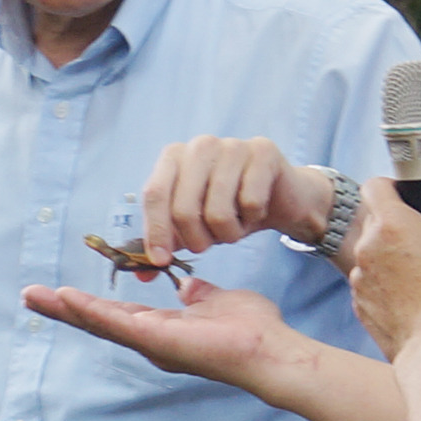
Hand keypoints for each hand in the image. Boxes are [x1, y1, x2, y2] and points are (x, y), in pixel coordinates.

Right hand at [23, 277, 305, 393]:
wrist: (270, 350)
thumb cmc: (252, 330)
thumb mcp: (218, 301)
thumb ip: (198, 296)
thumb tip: (187, 286)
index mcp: (162, 329)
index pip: (117, 314)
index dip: (88, 304)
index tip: (60, 292)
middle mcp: (151, 341)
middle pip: (97, 322)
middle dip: (63, 309)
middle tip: (29, 296)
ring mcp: (152, 344)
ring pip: (100, 325)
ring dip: (66, 310)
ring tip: (34, 297)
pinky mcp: (158, 342)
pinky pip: (118, 324)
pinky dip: (92, 311)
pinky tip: (67, 299)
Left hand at [143, 136, 335, 256]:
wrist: (278, 196)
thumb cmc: (228, 209)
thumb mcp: (192, 227)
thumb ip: (167, 245)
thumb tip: (142, 275)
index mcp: (174, 156)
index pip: (154, 194)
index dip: (156, 231)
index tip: (161, 261)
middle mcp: (200, 145)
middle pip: (183, 209)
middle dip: (196, 240)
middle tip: (207, 246)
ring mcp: (232, 145)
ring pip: (218, 212)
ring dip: (227, 233)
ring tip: (234, 227)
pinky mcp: (263, 152)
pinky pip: (251, 203)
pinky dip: (253, 219)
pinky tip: (255, 211)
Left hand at [345, 182, 420, 360]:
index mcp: (392, 224)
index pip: (375, 185)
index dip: (392, 188)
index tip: (406, 199)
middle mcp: (367, 248)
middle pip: (377, 225)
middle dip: (399, 230)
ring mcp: (360, 280)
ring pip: (374, 258)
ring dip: (393, 262)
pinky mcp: (361, 306)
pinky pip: (373, 287)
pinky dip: (389, 289)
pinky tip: (415, 301)